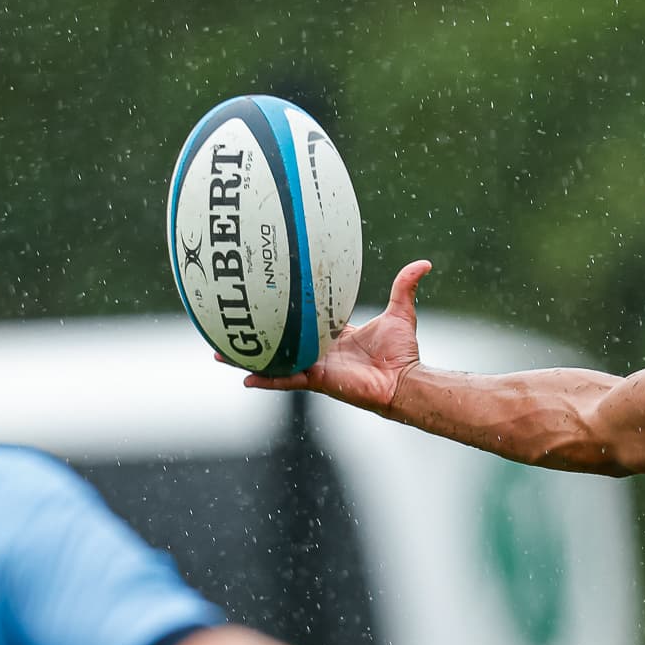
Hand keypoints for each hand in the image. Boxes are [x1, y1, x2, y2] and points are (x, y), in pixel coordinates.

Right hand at [245, 259, 427, 406]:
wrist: (404, 381)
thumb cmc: (403, 354)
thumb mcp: (400, 312)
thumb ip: (405, 286)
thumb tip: (423, 263)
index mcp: (332, 336)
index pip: (303, 320)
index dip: (284, 310)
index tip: (265, 298)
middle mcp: (319, 351)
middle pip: (279, 340)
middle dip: (255, 334)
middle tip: (230, 322)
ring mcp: (315, 366)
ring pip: (275, 360)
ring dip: (249, 357)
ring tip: (221, 353)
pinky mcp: (317, 380)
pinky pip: (286, 380)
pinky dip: (268, 379)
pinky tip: (246, 379)